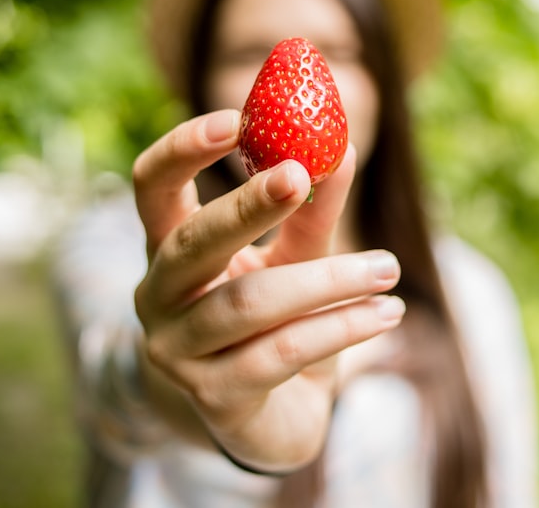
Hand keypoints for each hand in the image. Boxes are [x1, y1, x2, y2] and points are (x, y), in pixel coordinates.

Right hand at [132, 109, 404, 472]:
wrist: (265, 419)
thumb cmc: (273, 324)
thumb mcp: (292, 260)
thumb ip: (310, 212)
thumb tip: (344, 148)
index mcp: (168, 248)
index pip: (151, 187)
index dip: (182, 149)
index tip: (236, 118)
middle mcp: (159, 296)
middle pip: (191, 242)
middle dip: (247, 205)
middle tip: (303, 173)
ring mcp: (178, 351)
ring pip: (249, 302)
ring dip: (326, 279)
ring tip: (387, 268)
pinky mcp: (214, 396)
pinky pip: (281, 353)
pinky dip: (340, 327)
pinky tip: (386, 313)